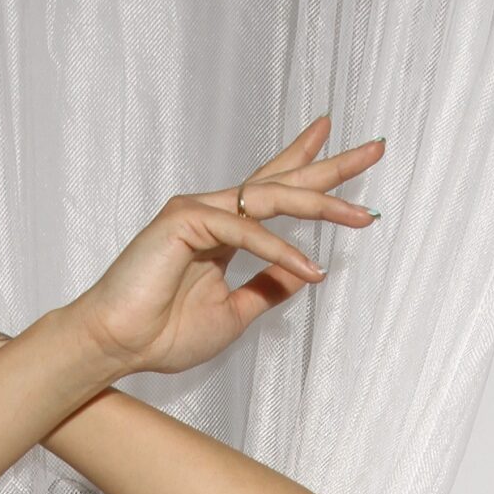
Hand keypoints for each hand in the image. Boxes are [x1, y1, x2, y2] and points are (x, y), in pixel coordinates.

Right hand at [65, 116, 383, 380]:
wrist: (117, 346)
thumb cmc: (162, 335)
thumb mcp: (235, 314)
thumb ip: (268, 288)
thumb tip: (306, 271)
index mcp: (224, 231)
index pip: (273, 190)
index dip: (308, 167)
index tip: (341, 148)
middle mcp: (214, 212)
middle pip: (281, 179)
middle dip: (330, 165)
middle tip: (376, 148)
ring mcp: (198, 211)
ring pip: (271, 199)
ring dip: (320, 204)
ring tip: (360, 216)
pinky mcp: (184, 220)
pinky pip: (246, 232)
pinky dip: (280, 250)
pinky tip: (310, 267)